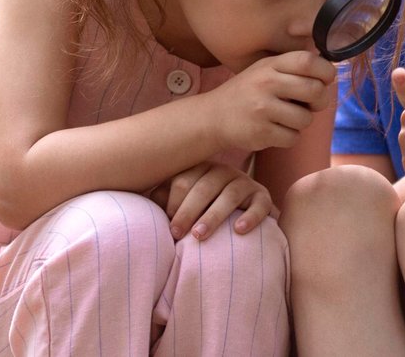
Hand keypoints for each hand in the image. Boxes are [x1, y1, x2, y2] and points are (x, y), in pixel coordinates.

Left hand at [152, 162, 274, 240]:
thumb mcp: (180, 201)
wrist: (238, 216)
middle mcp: (223, 171)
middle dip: (188, 211)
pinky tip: (238, 231)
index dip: (172, 203)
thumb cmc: (200, 211)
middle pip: (204, 187)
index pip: (183, 180)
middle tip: (176, 234)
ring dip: (213, 216)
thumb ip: (163, 200)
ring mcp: (244, 183)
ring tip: (199, 236)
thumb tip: (142, 206)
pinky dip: (250, 217)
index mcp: (199, 168)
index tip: (165, 226)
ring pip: (229, 195)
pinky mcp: (263, 197)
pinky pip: (260, 205)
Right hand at [206, 51, 336, 153]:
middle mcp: (266, 83)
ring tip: (285, 118)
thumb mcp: (265, 70)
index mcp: (270, 65)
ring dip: (301, 122)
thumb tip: (331, 72)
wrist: (213, 117)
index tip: (325, 80)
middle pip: (315, 90)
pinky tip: (275, 130)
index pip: (308, 60)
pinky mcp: (261, 132)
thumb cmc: (248, 93)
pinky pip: (293, 137)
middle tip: (309, 104)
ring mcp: (262, 109)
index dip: (326, 71)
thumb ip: (293, 68)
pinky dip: (289, 137)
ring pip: (306, 119)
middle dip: (319, 101)